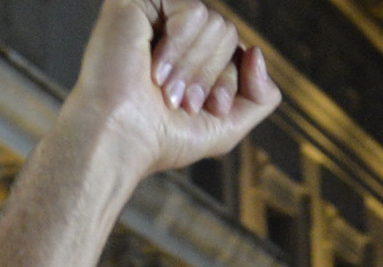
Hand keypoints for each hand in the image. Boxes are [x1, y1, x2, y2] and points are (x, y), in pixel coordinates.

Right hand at [58, 0, 280, 179]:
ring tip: (166, 91)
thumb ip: (260, 95)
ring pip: (215, 22)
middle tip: (184, 103)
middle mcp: (171, 28)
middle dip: (212, 74)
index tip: (210, 109)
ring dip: (195, 66)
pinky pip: (193, 10)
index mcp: (189, 52)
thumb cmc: (165, 135)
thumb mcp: (228, 124)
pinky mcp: (138, 1)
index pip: (236, 50)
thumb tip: (257, 51)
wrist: (122, 136)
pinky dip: (181, 46)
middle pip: (227, 32)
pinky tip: (154, 68)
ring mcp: (155, 13)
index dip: (230, 82)